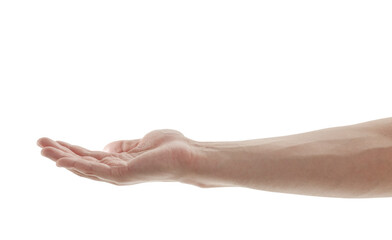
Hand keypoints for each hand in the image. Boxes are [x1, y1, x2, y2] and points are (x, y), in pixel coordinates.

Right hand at [37, 129, 194, 185]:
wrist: (188, 154)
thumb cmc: (171, 148)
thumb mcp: (141, 142)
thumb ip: (123, 146)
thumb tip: (107, 147)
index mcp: (119, 162)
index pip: (90, 157)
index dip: (71, 150)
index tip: (53, 141)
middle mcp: (116, 171)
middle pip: (82, 163)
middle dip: (61, 153)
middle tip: (40, 142)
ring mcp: (119, 174)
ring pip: (84, 168)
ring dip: (62, 158)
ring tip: (43, 148)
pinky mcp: (123, 174)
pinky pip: (95, 171)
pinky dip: (77, 166)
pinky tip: (61, 160)